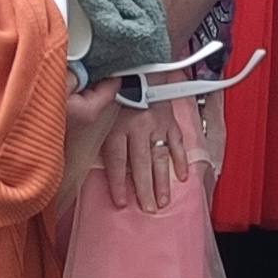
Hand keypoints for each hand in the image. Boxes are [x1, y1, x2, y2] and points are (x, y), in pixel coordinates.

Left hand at [92, 98, 187, 214]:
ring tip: (162, 201)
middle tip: (147, 208)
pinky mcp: (170, 120)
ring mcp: (156, 124)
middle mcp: (137, 127)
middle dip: (144, 189)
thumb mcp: (101, 113)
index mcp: (117, 126)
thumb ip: (100, 136)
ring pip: (159, 157)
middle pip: (140, 164)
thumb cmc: (117, 94)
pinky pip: (177, 143)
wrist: (138, 69)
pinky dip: (180, 160)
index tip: (121, 202)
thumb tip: (95, 161)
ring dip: (162, 181)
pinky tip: (182, 176)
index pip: (117, 160)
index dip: (118, 183)